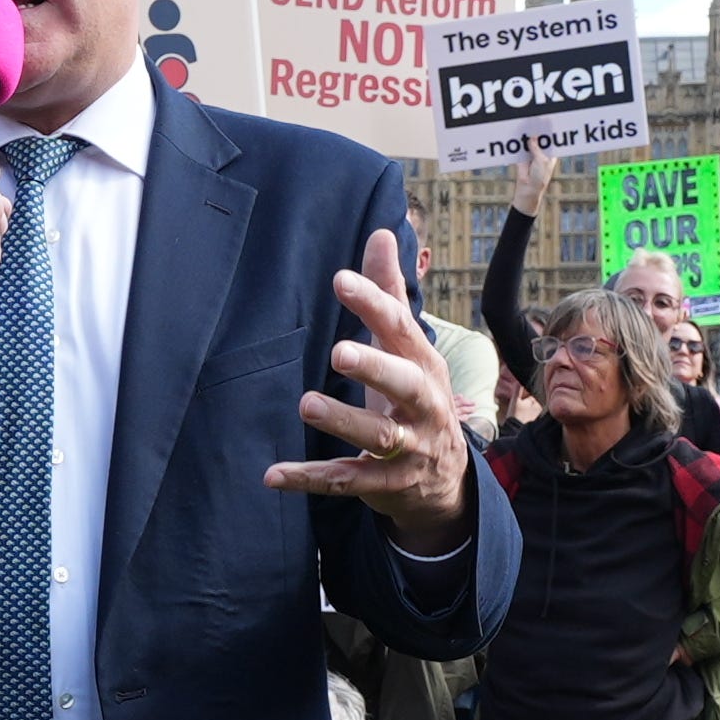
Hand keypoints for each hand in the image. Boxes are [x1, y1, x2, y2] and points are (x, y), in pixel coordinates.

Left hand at [271, 227, 472, 542]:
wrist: (446, 481)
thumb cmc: (415, 399)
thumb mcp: (408, 348)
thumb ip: (390, 294)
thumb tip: (381, 233)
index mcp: (424, 365)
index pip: (401, 329)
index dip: (373, 304)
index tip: (340, 281)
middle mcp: (423, 406)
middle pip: (404, 385)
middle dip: (374, 368)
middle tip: (338, 352)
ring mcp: (408, 449)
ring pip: (378, 437)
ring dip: (343, 421)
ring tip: (307, 405)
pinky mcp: (386, 486)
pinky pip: (348, 481)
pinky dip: (311, 478)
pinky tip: (273, 474)